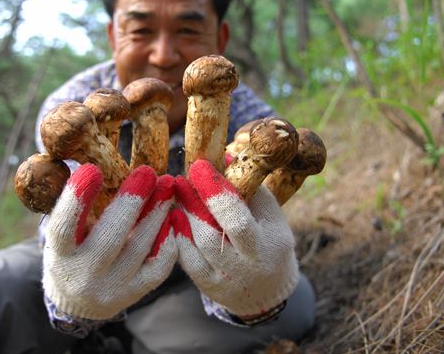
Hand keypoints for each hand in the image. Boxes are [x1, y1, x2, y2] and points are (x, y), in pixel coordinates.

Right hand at [43, 163, 176, 319]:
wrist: (79, 301)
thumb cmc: (72, 250)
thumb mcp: (64, 230)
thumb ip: (75, 203)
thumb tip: (96, 157)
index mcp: (60, 255)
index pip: (63, 228)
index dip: (77, 199)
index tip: (92, 169)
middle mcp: (84, 274)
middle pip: (110, 238)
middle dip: (131, 202)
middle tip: (147, 172)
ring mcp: (112, 287)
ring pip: (140, 248)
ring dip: (157, 212)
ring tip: (167, 184)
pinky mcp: (136, 292)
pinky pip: (158, 266)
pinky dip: (168, 238)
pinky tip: (172, 214)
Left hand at [172, 159, 298, 316]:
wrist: (268, 288)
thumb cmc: (269, 238)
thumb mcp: (269, 212)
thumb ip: (248, 186)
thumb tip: (222, 154)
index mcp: (265, 246)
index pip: (236, 219)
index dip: (215, 192)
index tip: (200, 166)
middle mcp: (244, 268)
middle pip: (209, 236)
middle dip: (193, 203)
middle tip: (181, 178)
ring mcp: (224, 281)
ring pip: (194, 248)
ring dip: (183, 216)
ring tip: (177, 193)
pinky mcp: (208, 286)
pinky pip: (186, 261)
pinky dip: (178, 235)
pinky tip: (174, 215)